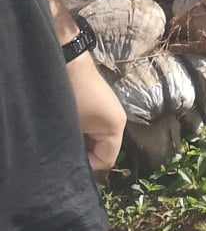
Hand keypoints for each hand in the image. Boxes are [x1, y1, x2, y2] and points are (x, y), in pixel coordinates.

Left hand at [69, 56, 125, 174]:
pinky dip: (82, 135)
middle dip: (85, 156)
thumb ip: (79, 149)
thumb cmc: (74, 95)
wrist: (69, 63)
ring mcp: (109, 114)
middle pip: (103, 152)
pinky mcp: (100, 108)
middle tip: (64, 154)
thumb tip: (76, 165)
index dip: (86, 166)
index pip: (105, 161)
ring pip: (97, 142)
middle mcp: (117, 122)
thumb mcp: (73, 127)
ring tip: (63, 142)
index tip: (66, 162)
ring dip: (82, 145)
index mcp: (117, 127)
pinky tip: (67, 130)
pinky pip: (94, 131)